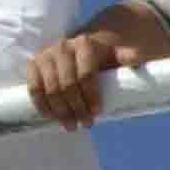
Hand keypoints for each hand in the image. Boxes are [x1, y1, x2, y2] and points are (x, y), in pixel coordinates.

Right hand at [26, 30, 146, 129]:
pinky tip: (51, 117)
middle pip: (67, 84)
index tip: (97, 112)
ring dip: (60, 111)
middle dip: (76, 107)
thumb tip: (136, 58)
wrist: (78, 50)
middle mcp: (62, 46)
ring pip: (50, 89)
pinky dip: (42, 105)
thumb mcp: (115, 56)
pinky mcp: (32, 65)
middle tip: (86, 123)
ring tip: (71, 125)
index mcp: (84, 43)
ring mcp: (45, 55)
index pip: (86, 74)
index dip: (91, 95)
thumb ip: (125, 56)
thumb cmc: (100, 59)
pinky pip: (34, 89)